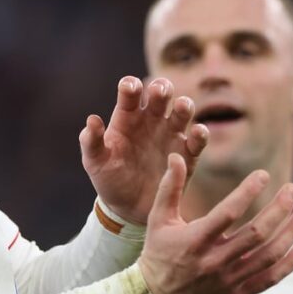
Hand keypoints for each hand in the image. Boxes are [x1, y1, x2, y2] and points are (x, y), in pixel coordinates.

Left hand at [80, 76, 208, 224]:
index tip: (130, 89)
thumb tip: (92, 120)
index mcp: (127, 117)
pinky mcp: (186, 155)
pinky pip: (197, 140)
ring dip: (184, 105)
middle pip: (161, 94)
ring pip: (182, 111)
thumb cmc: (109, 178)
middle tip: (159, 93)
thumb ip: (91, 142)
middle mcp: (151, 121)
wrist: (128, 208)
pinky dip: (201, 134)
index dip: (131, 85)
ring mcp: (170, 136)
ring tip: (181, 107)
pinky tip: (197, 132)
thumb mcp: (95, 162)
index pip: (131, 92)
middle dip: (162, 88)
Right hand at [138, 154, 292, 293]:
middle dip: (280, 208)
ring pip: (269, 255)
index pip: (228, 212)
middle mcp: (214, 260)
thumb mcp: (157, 219)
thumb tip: (176, 156)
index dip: (248, 191)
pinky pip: (270, 279)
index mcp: (195, 239)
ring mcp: (228, 280)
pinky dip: (290, 262)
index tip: (264, 175)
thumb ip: (169, 187)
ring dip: (291, 232)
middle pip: (257, 233)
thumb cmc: (157, 253)